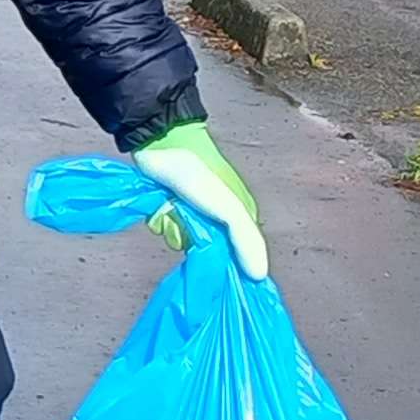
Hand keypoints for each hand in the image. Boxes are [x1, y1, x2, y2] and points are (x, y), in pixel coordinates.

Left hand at [129, 121, 270, 280]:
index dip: (226, 262)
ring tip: (173, 205)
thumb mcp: (230, 209)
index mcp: (241, 218)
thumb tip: (259, 277)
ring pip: (181, 240)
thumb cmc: (200, 174)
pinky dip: (160, 218)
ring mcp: (193, 213)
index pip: (238, 256)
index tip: (213, 260)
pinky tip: (161, 202)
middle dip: (193, 239)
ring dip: (173, 226)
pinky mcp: (172, 207)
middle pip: (204, 251)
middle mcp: (218, 219)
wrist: (162, 143)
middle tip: (189, 220)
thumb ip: (246, 241)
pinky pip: (165, 227)